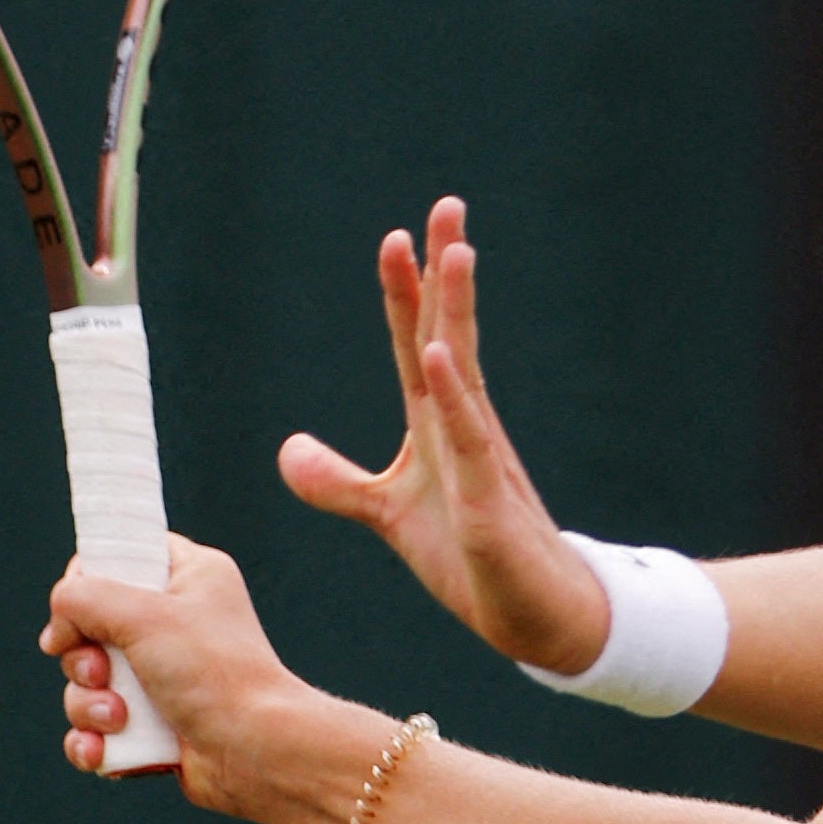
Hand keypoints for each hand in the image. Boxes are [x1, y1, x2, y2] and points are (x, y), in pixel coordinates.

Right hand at [43, 535, 295, 810]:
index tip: (75, 608)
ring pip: (88, 681)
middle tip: (104, 671)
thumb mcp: (145, 616)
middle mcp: (175, 622)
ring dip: (89, 704)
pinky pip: (96, 727)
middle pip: (90, 625)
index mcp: (188, 577)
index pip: (122, 553)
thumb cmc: (215, 674)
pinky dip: (94, 739)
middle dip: (83, 658)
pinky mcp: (152, 722)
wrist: (256, 751)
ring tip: (119, 718)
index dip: (89, 580)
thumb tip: (59, 619)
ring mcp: (162, 675)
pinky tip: (103, 749)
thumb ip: (86, 598)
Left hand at [276, 198, 612, 673]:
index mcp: (440, 424)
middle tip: (447, 207)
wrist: (535, 616)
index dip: (406, 293)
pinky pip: (470, 440)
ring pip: (466, 371)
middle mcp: (464, 428)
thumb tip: (287, 449)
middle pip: (452, 335)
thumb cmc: (472, 558)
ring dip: (458, 311)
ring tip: (455, 252)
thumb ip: (339, 482)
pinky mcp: (488, 505)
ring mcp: (481, 461)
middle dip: (446, 272)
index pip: (418, 344)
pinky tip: (442, 353)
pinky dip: (454, 396)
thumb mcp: (389, 515)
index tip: (398, 237)